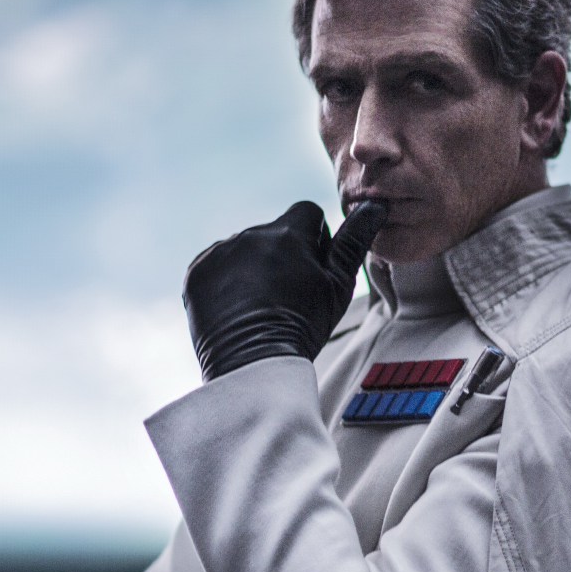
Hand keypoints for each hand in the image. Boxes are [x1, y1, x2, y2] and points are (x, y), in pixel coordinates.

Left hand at [183, 200, 388, 381]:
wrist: (253, 366)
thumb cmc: (304, 327)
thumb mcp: (339, 285)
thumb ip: (354, 241)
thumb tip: (374, 205)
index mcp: (288, 233)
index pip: (306, 213)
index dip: (315, 239)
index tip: (312, 270)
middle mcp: (250, 235)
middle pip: (273, 233)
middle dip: (281, 256)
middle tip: (286, 297)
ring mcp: (219, 253)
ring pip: (243, 250)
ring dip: (252, 268)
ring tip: (259, 308)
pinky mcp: (196, 274)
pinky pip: (215, 267)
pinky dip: (224, 283)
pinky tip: (236, 310)